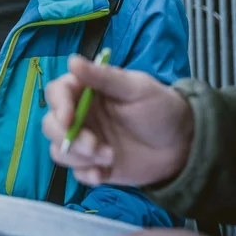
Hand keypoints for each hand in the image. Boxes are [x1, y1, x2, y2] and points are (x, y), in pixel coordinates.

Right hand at [41, 55, 193, 186]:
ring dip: (79, 157)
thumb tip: (72, 61)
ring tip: (109, 157)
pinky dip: (85, 175)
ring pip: (59, 151)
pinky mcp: (94, 165)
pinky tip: (102, 175)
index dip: (57, 105)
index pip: (57, 93)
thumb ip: (104, 77)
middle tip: (94, 146)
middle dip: (69, 138)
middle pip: (51, 125)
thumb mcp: (136, 88)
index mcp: (87, 91)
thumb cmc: (161, 108)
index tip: (68, 119)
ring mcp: (86, 142)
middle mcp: (81, 116)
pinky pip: (76, 172)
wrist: (184, 145)